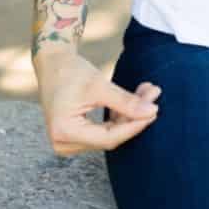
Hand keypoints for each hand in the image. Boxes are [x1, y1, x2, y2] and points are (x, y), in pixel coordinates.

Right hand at [35, 49, 159, 155]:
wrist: (53, 65)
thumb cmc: (71, 72)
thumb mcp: (99, 86)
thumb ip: (125, 101)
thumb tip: (152, 112)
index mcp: (64, 132)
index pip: (108, 138)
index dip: (134, 126)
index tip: (155, 111)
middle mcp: (64, 143)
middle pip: (110, 136)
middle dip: (135, 116)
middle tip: (154, 93)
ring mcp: (69, 141)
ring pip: (110, 132)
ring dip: (130, 113)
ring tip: (148, 90)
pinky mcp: (77, 133)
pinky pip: (105, 128)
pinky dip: (120, 113)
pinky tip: (137, 96)